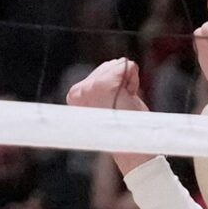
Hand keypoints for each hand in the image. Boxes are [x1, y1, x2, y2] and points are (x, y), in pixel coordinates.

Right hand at [65, 58, 153, 173]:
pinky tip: (129, 98)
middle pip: (109, 66)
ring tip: (124, 103)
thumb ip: (101, 86)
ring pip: (118, 65)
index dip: (114, 85)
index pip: (102, 72)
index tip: (114, 105)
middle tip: (121, 104)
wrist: (130, 143)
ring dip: (127, 83)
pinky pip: (127, 66)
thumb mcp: (105, 104)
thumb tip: (114, 68)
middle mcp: (78, 90)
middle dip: (121, 82)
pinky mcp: (104, 85)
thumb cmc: (121, 126)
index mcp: (74, 94)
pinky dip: (133, 80)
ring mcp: (90, 87)